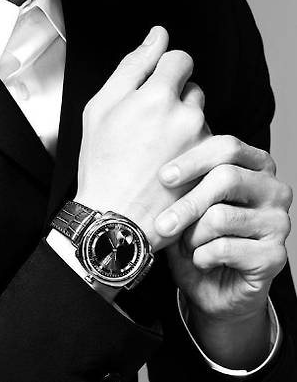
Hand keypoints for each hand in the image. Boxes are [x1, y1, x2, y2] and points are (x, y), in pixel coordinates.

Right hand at [74, 26, 208, 250]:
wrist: (115, 217)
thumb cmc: (102, 162)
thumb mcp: (101, 106)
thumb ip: (133, 65)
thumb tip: (157, 35)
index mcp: (157, 96)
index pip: (180, 59)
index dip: (164, 69)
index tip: (153, 86)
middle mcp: (186, 115)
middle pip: (191, 89)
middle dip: (173, 99)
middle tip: (146, 128)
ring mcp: (201, 143)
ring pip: (199, 118)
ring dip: (183, 125)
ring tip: (155, 151)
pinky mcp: (210, 166)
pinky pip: (205, 145)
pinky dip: (190, 151)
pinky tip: (167, 167)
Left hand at [156, 135, 291, 323]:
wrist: (212, 288)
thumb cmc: (196, 235)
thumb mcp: (184, 201)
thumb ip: (180, 179)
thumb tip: (156, 162)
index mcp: (255, 165)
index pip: (227, 147)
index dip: (193, 160)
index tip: (164, 177)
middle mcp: (274, 189)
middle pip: (226, 178)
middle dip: (187, 203)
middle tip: (162, 223)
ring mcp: (279, 222)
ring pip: (220, 216)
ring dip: (192, 236)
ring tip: (187, 245)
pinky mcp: (276, 256)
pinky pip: (225, 247)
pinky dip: (202, 256)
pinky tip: (202, 260)